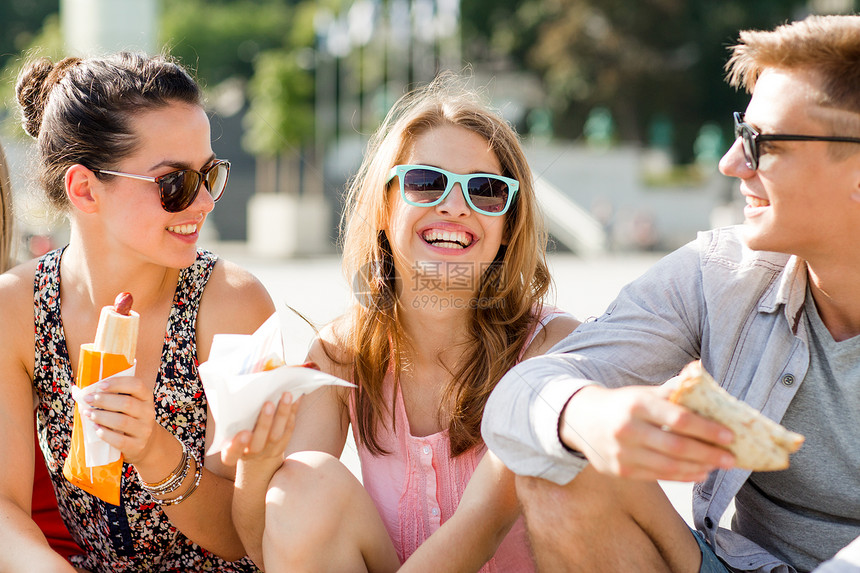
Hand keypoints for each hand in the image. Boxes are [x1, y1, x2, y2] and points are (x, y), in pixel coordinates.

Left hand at [77, 375, 155, 463]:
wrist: (144, 444)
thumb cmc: (128, 418)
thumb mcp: (128, 405)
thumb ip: (112, 396)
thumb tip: (82, 391)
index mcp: (146, 398)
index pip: (136, 385)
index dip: (118, 383)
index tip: (100, 386)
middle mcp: (148, 413)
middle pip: (127, 403)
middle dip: (104, 400)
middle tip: (88, 399)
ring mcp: (144, 430)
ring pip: (122, 422)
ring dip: (101, 416)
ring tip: (88, 413)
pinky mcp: (137, 446)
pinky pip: (119, 440)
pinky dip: (105, 433)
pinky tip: (95, 428)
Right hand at [221, 393, 298, 467]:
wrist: (255, 455)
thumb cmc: (236, 434)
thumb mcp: (229, 431)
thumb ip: (230, 419)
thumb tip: (235, 390)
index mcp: (232, 453)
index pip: (231, 454)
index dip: (237, 445)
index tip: (244, 433)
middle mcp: (251, 454)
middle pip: (258, 443)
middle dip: (264, 423)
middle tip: (268, 403)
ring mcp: (268, 451)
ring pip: (277, 434)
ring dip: (283, 413)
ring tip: (286, 395)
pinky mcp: (282, 444)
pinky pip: (288, 428)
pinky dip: (292, 411)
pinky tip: (296, 397)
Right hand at [560, 385, 735, 481]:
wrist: (580, 420)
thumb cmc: (621, 405)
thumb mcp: (642, 392)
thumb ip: (671, 389)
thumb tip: (699, 372)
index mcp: (636, 404)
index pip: (677, 418)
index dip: (705, 429)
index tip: (729, 435)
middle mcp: (627, 429)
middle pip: (676, 446)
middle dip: (708, 453)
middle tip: (731, 457)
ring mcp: (623, 452)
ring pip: (669, 465)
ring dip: (699, 467)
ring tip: (718, 465)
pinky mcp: (621, 470)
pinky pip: (659, 477)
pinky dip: (683, 476)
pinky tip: (699, 473)